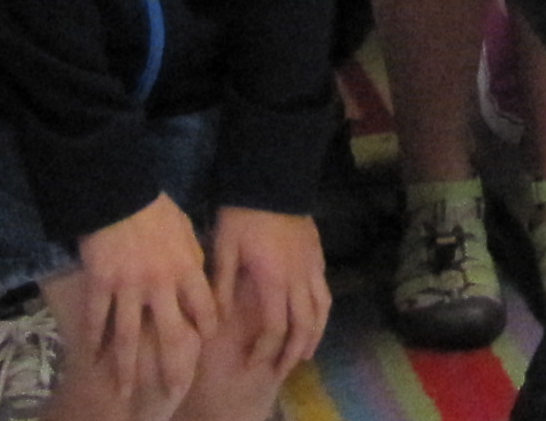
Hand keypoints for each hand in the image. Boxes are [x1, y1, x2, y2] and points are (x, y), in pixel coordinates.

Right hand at [65, 194, 215, 412]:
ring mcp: (128, 287)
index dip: (206, 329)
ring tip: (123, 393)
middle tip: (172, 392)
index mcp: (186, 268)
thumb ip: (191, 259)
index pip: (204, 309)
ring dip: (125, 369)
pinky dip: (92, 341)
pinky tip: (91, 361)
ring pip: (127, 338)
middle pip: (169, 334)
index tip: (204, 345)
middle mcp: (160, 284)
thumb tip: (197, 282)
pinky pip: (96, 320)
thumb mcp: (185, 230)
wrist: (118, 190)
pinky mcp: (101, 284)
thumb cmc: (155, 207)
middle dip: (171, 367)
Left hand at [207, 205, 329, 381]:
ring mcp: (312, 265)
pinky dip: (322, 311)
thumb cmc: (242, 213)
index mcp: (273, 279)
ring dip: (315, 334)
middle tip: (284, 368)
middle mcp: (298, 278)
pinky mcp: (318, 254)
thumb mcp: (224, 249)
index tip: (255, 363)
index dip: (266, 349)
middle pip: (304, 324)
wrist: (273, 177)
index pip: (275, 327)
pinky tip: (314, 316)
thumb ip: (223, 287)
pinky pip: (325, 290)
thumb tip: (221, 320)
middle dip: (295, 351)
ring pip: (321, 309)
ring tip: (306, 351)